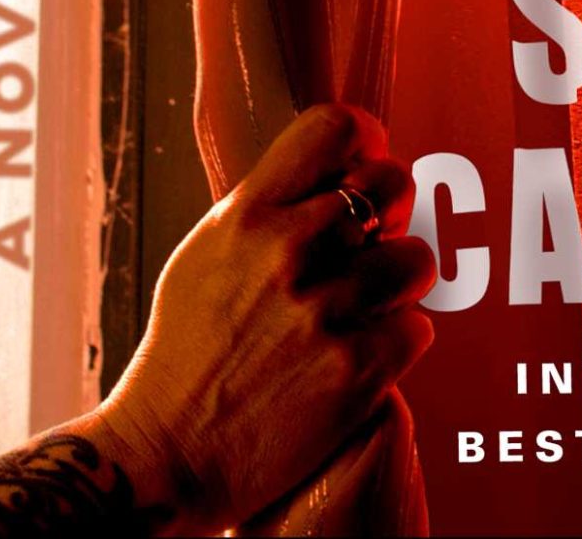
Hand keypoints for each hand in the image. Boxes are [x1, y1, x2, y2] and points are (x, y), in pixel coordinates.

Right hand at [92, 103, 435, 533]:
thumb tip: (336, 174)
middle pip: (392, 183)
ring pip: (416, 259)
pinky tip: (365, 355)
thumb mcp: (209, 252)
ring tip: (370, 305)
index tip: (366, 162)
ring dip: (400, 282)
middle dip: (394, 211)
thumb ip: (268, 209)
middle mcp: (286, 252)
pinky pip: (417, 328)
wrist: (165, 454)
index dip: (366, 137)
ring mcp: (322, 312)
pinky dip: (398, 343)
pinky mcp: (353, 372)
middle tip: (375, 241)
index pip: (333, 126)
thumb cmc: (187, 351)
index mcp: (247, 214)